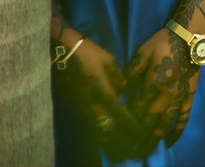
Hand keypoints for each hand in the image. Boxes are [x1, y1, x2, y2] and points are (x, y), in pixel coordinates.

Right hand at [54, 37, 153, 162]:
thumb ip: (118, 78)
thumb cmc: (87, 52)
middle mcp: (93, 103)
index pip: (121, 115)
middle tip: (134, 149)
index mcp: (103, 91)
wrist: (62, 49)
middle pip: (110, 130)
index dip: (132, 127)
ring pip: (98, 132)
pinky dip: (100, 138)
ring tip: (121, 154)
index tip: (141, 133)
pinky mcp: (76, 107)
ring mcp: (83, 107)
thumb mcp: (108, 60)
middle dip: (123, 142)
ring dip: (111, 144)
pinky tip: (106, 143)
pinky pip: (90, 127)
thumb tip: (122, 91)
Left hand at [125, 27, 198, 147]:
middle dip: (141, 135)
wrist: (188, 40)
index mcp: (153, 83)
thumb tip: (121, 86)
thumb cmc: (162, 43)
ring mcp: (179, 99)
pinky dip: (176, 132)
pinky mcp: (189, 98)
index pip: (139, 108)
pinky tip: (169, 143)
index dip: (130, 119)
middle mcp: (167, 96)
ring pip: (166, 124)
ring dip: (156, 138)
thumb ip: (132, 71)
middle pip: (152, 121)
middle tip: (132, 147)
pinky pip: (183, 120)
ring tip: (146, 149)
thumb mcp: (142, 52)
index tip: (121, 128)